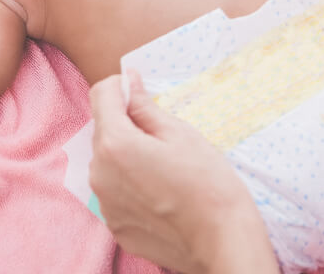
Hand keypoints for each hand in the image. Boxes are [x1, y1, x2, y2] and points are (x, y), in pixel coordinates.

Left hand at [88, 72, 279, 273]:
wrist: (223, 242)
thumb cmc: (207, 183)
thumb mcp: (179, 133)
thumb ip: (144, 106)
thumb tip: (128, 81)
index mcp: (115, 144)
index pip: (101, 95)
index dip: (120, 86)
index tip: (139, 91)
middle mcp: (100, 174)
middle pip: (103, 129)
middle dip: (125, 122)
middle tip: (161, 132)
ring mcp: (105, 204)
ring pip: (108, 161)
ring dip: (127, 153)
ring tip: (163, 164)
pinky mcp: (116, 226)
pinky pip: (116, 191)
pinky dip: (131, 183)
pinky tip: (160, 189)